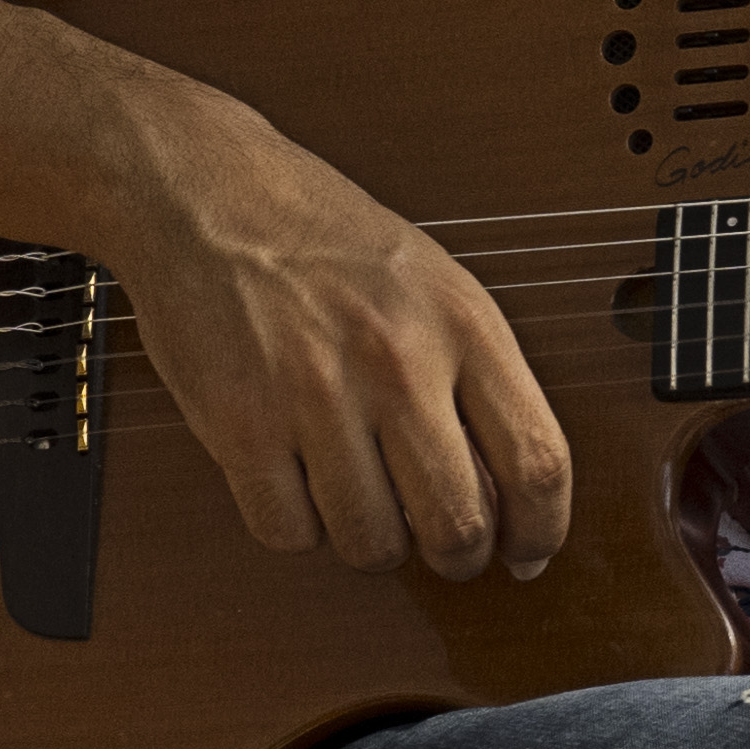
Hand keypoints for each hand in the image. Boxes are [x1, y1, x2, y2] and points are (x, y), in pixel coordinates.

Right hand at [105, 105, 577, 578]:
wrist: (207, 191)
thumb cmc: (325, 241)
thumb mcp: (435, 286)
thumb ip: (480, 383)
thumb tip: (516, 502)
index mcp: (463, 323)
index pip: (537, 461)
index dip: (542, 530)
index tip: (527, 552)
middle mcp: (397, 359)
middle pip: (459, 524)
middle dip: (457, 557)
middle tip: (442, 546)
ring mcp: (316, 394)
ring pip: (372, 544)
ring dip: (371, 542)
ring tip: (359, 497)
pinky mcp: (240, 424)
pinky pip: (289, 532)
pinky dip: (296, 526)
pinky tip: (296, 479)